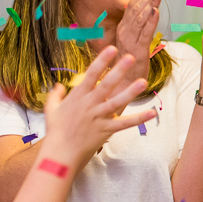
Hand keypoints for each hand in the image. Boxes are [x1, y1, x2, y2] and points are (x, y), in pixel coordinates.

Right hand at [40, 46, 156, 169]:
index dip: (101, 61)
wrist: (59, 153)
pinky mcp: (106, 130)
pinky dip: (138, 119)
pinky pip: (125, 123)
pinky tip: (151, 113)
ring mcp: (99, 117)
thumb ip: (56, 95)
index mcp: (78, 96)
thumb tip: (58, 85)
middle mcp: (90, 104)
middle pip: (106, 84)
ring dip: (130, 92)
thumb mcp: (50, 109)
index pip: (90, 74)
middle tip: (130, 57)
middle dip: (118, 70)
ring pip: (117, 102)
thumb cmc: (55, 131)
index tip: (111, 48)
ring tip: (143, 82)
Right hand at [114, 0, 161, 84]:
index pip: (131, 7)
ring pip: (140, 19)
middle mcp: (124, 32)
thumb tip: (146, 12)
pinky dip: (151, 21)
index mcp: (123, 28)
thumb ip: (137, 27)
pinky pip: (145, 33)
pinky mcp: (138, 50)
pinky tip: (156, 12)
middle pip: (135, 10)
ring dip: (150, 4)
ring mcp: (130, 40)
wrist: (124, 82)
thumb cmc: (129, 62)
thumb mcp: (132, 41)